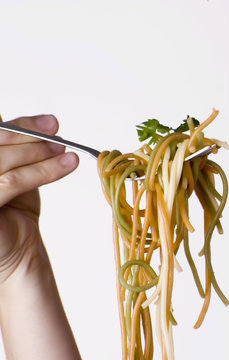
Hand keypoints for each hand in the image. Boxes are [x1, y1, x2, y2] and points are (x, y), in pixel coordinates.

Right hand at [0, 114, 78, 282]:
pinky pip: (11, 182)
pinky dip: (43, 171)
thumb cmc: (13, 211)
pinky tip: (66, 165)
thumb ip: (20, 150)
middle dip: (30, 136)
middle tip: (58, 137)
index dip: (21, 124)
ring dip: (39, 154)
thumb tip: (44, 125)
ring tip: (66, 154)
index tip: (50, 123)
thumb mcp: (16, 173)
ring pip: (3, 161)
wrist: (17, 251)